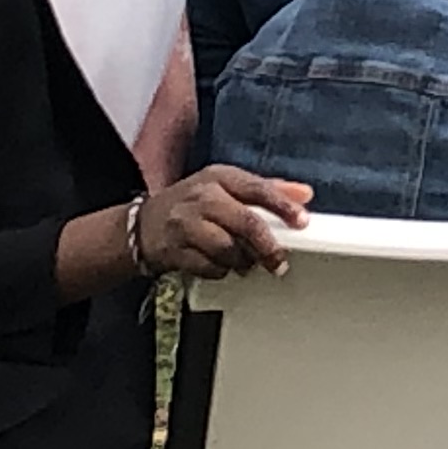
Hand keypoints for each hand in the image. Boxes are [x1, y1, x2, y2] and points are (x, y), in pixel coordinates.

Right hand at [148, 168, 307, 279]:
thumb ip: (267, 189)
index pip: (258, 189)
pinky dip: (220, 271)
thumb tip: (305, 194)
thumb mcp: (227, 187)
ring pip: (227, 248)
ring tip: (245, 263)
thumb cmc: (193, 204)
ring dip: (242, 261)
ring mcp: (185, 223)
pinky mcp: (173, 250)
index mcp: (219, 177)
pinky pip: (208, 267)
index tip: (302, 222)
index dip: (283, 206)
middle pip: (246, 222)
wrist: (142, 225)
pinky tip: (221, 266)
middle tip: (279, 261)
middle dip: (267, 246)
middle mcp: (202, 197)